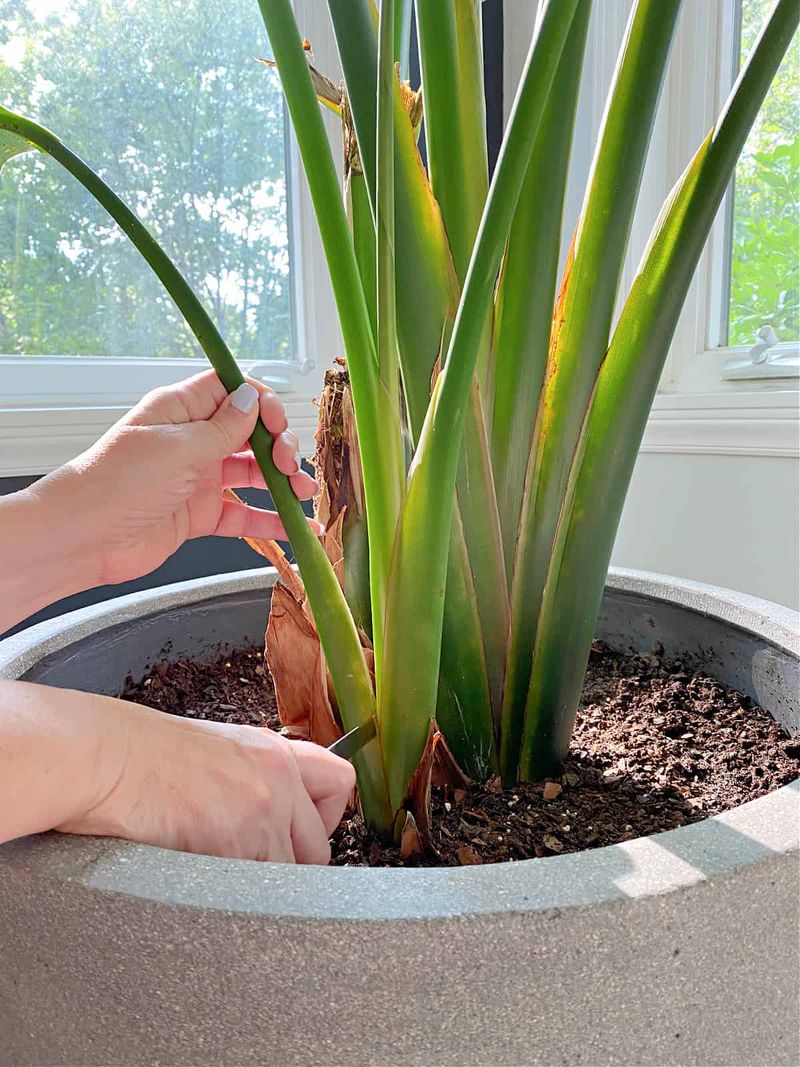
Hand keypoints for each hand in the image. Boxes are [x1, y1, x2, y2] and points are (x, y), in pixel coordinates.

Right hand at [0, 679, 353, 863]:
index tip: (300, 832)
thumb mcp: (217, 748)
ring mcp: (260, 815)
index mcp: (274, 752)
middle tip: (246, 865)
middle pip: (319, 850)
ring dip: (255, 887)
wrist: (105, 756)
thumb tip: (270, 817)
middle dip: (289, 867)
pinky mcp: (234, 846)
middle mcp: (278, 781)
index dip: (326, 817)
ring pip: (286, 879)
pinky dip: (229, 898)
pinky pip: (252, 894)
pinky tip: (196, 878)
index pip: (341, 783)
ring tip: (213, 872)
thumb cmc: (144, 754)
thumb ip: (253, 777)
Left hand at [34, 370, 321, 587]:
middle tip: (292, 466)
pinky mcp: (199, 516)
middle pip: (251, 435)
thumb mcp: (176, 447)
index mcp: (181, 411)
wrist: (83, 537)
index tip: (279, 424)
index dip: (262, 403)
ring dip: (283, 483)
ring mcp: (198, 479)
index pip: (232, 391)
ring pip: (253, 475)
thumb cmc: (114, 482)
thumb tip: (251, 399)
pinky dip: (268, 520)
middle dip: (280, 447)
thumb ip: (222, 428)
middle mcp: (192, 442)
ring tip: (305, 495)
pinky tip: (292, 526)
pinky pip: (243, 514)